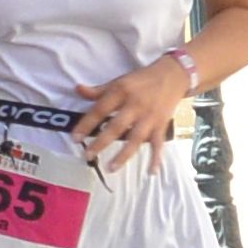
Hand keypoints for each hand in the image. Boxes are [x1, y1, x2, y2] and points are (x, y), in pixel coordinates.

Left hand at [75, 57, 197, 173]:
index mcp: (121, 92)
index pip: (100, 110)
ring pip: (135, 139)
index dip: (86, 124)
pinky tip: (151, 172)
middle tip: (87, 155)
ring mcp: (149, 117)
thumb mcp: (119, 80)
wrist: (172, 75)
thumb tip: (77, 89)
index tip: (75, 138)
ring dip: (123, 155)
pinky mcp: (161, 125)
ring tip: (111, 168)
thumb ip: (99, 90)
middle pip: (116, 127)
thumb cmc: (141, 79)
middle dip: (101, 142)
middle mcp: (135, 106)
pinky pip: (158, 144)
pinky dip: (156, 158)